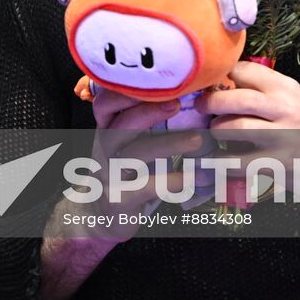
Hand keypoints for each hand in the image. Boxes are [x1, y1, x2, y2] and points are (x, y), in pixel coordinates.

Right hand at [69, 90, 200, 236]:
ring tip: (198, 140)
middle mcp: (104, 149)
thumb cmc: (125, 173)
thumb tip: (187, 98)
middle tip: (178, 103)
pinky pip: (148, 187)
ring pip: (135, 154)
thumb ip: (145, 124)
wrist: (101, 216)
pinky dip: (175, 180)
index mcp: (106, 131)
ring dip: (169, 144)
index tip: (156, 82)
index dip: (125, 92)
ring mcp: (110, 175)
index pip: (105, 104)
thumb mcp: (127, 145)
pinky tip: (198, 176)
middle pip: (119, 125)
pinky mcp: (121, 199)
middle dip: (148, 111)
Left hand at [195, 63, 299, 219]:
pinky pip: (237, 162)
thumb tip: (222, 81)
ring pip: (233, 127)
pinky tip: (212, 161)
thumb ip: (265, 90)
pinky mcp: (277, 165)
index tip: (210, 82)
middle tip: (200, 106)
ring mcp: (282, 138)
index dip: (222, 74)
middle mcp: (285, 109)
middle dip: (210, 101)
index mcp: (287, 88)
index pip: (245, 70)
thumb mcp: (294, 100)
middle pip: (236, 98)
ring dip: (216, 130)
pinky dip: (219, 162)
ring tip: (215, 132)